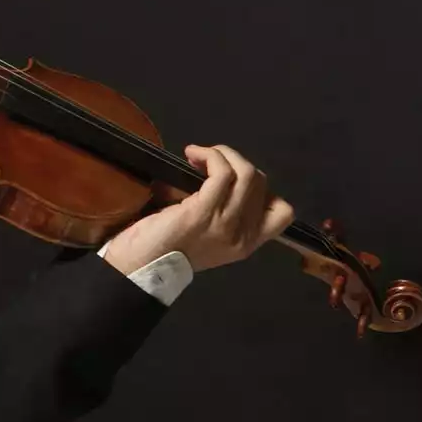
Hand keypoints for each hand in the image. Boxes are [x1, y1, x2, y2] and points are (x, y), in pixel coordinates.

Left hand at [101, 144, 295, 275]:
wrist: (139, 267)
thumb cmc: (166, 250)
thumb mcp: (208, 239)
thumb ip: (225, 218)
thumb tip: (222, 179)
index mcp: (248, 245)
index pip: (282, 213)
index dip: (263, 189)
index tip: (234, 181)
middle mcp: (244, 236)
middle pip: (262, 184)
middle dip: (237, 162)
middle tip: (208, 161)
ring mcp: (226, 224)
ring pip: (246, 174)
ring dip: (223, 154)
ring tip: (199, 155)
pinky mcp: (204, 211)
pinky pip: (221, 172)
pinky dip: (210, 155)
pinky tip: (192, 154)